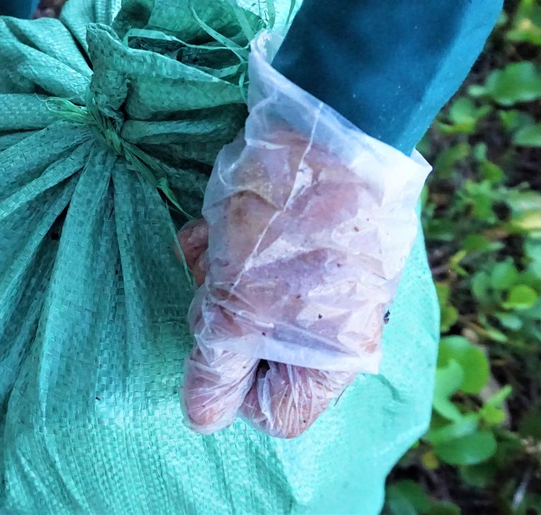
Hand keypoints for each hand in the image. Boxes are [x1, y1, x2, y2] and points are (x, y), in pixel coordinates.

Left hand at [178, 30, 429, 436]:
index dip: (230, 391)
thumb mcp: (237, 308)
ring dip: (220, 278)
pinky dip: (236, 246)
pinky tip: (214, 221)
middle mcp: (340, 323)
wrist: (333, 121)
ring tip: (202, 245)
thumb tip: (201, 420)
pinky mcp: (319, 231)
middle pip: (261, 352)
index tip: (204, 348)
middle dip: (217, 321)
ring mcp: (332, 274)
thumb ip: (216, 366)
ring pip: (258, 299)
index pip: (277, 413)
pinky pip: (268, 258)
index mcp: (332, 358)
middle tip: (201, 285)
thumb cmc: (284, 228)